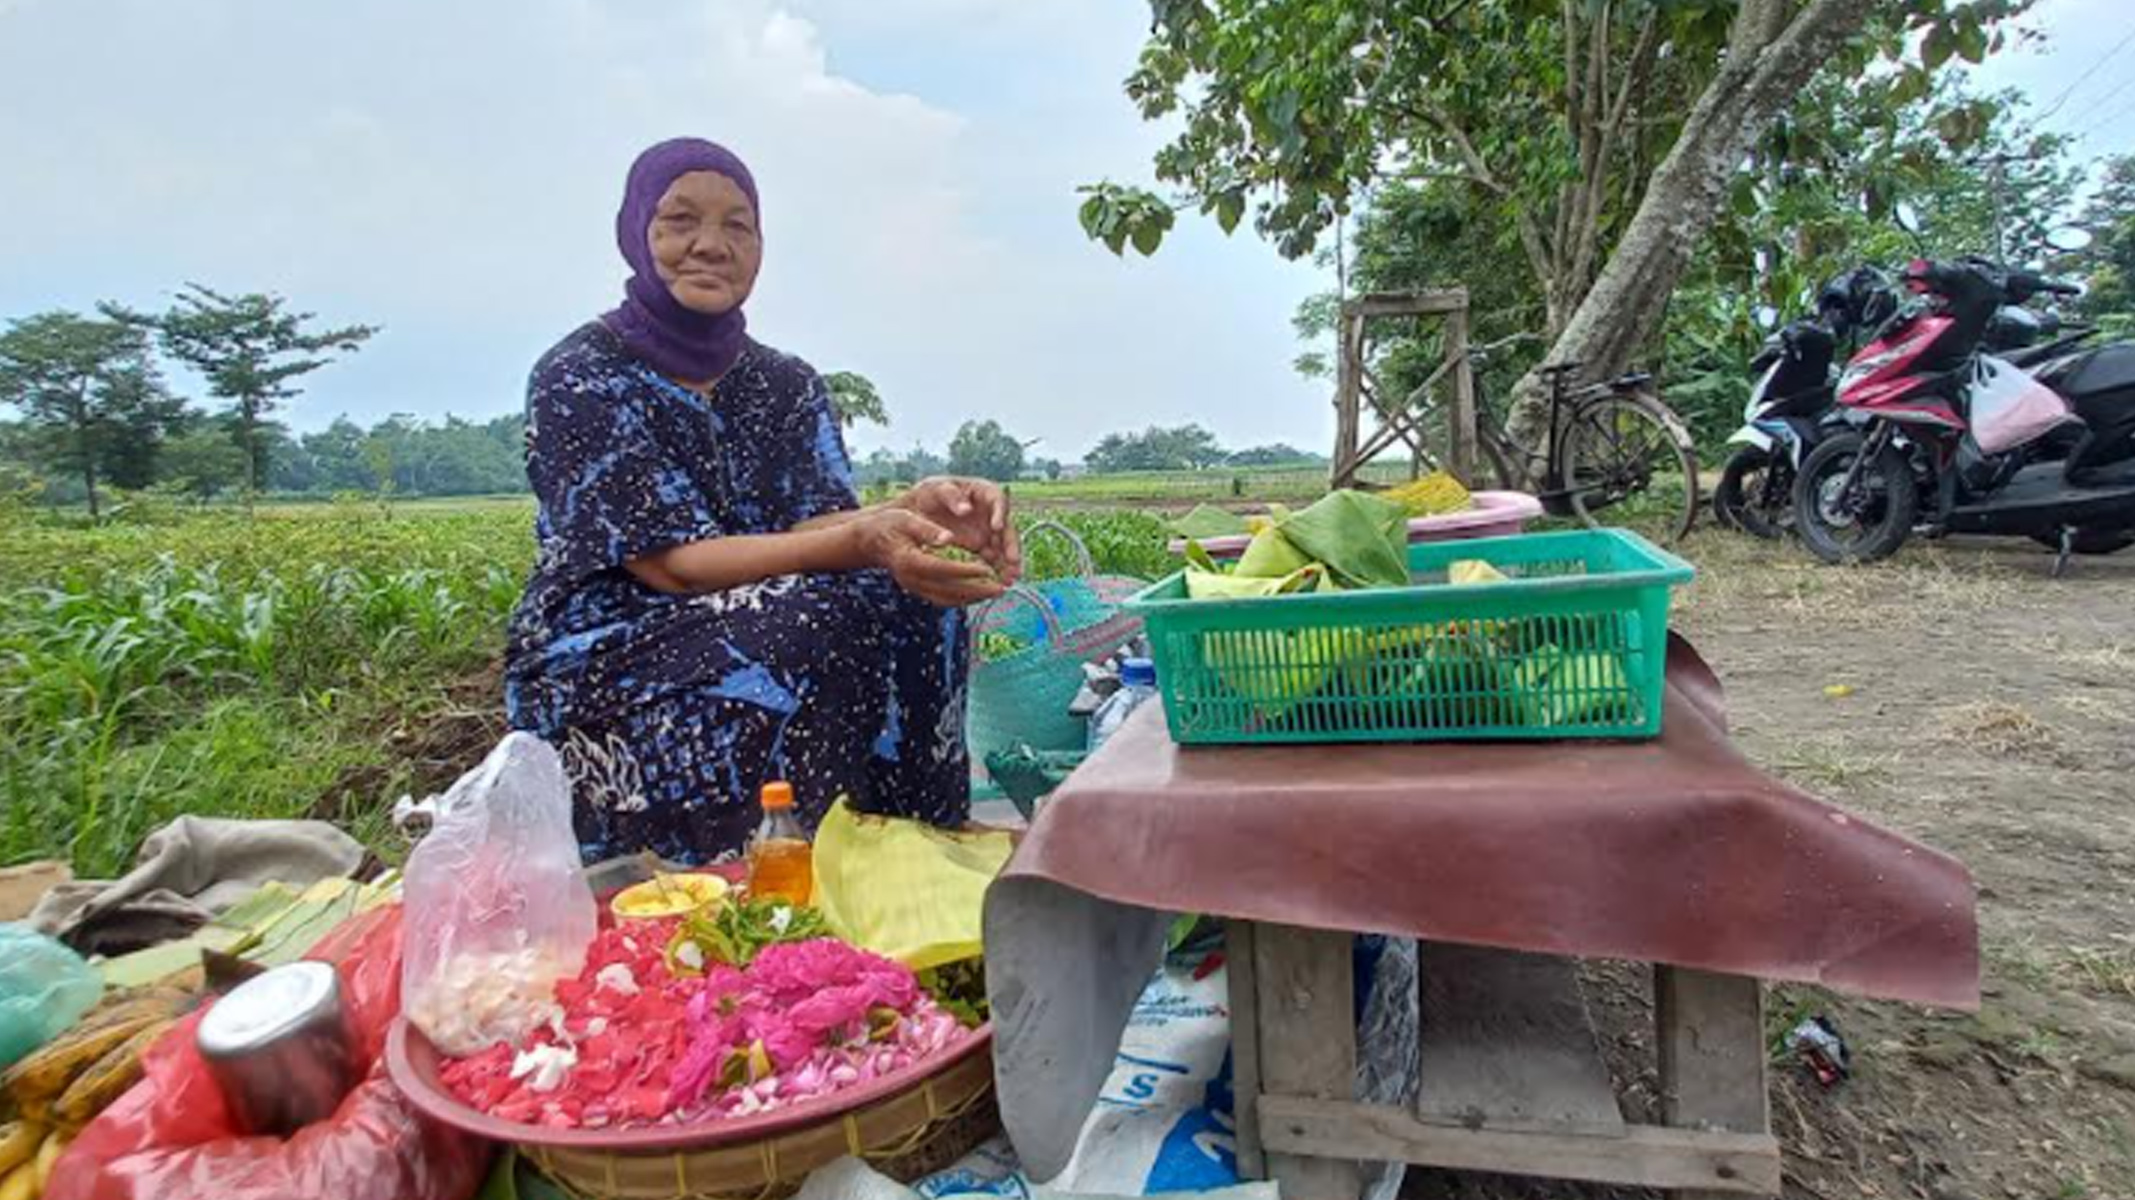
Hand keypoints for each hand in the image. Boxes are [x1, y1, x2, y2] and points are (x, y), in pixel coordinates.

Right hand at [850, 508, 1007, 606]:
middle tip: (1001, 587)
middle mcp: (911, 579)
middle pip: (948, 590)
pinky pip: (943, 599)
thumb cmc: (888, 524)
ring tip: (996, 592)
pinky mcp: (917, 589)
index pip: (941, 569)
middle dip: (977, 590)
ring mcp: (913, 587)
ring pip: (947, 599)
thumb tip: (948, 538)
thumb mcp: (906, 519)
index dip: (965, 571)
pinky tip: (979, 592)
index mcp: (908, 561)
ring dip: (973, 597)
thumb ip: (927, 530)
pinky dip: (963, 598)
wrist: (869, 540)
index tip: (986, 569)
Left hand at [895, 477, 1021, 584]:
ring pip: (1003, 546)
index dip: (999, 513)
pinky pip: (994, 557)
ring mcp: (988, 529)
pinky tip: (1002, 583)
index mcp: (983, 491)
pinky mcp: (982, 544)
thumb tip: (966, 510)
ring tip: (1010, 578)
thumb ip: (951, 497)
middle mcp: (991, 511)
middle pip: (1006, 527)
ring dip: (1009, 562)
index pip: (997, 499)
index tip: (996, 527)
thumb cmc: (930, 493)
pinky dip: (999, 569)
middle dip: (1011, 545)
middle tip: (1013, 560)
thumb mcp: (937, 489)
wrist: (920, 508)